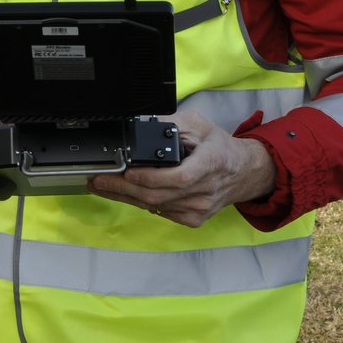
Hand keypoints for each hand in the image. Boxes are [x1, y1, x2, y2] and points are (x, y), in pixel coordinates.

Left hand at [88, 110, 276, 226]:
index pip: (179, 177)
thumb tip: (144, 126)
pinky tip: (124, 194)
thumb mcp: (199, 124)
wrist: (243, 173)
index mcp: (211, 163)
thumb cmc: (220, 148)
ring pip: (155, 206)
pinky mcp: (193, 219)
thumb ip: (173, 124)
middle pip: (159, 195)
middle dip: (123, 188)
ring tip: (102, 186)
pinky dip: (140, 203)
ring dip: (125, 196)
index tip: (128, 172)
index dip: (151, 178)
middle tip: (99, 180)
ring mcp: (199, 208)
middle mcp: (206, 189)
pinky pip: (161, 212)